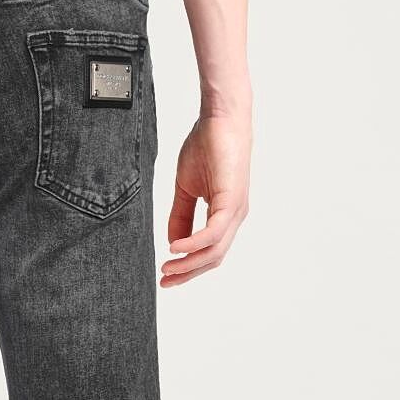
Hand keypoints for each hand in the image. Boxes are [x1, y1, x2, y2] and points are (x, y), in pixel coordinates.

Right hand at [161, 111, 251, 286]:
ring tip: (166, 268)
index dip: (188, 267)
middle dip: (188, 273)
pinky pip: (213, 233)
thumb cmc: (207, 146)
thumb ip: (180, 215)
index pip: (210, 251)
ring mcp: (236, 210)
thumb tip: (173, 243)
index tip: (165, 275)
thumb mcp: (186, 187)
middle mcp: (234, 217)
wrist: (220, 118)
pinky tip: (175, 248)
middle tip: (164, 281)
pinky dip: (193, 244)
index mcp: (225, 215)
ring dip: (189, 264)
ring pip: (214, 251)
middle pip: (213, 258)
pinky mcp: (232, 200)